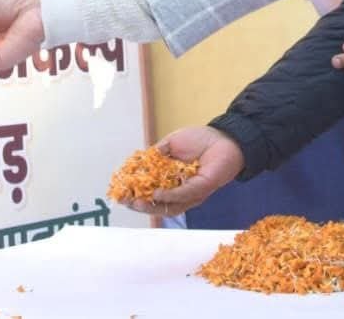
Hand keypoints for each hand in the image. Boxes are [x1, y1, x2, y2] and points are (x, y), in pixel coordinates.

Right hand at [126, 126, 244, 216]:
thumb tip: (139, 162)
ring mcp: (191, 192)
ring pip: (169, 206)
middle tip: (125, 202)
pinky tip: (156, 194)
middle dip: (140, 204)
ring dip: (152, 205)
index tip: (119, 193)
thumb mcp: (171, 144)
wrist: (224, 137)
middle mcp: (181, 190)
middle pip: (158, 204)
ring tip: (136, 203)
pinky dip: (169, 196)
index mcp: (172, 180)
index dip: (135, 193)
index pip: (151, 191)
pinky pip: (183, 195)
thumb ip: (156, 154)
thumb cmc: (200, 139)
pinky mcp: (201, 189)